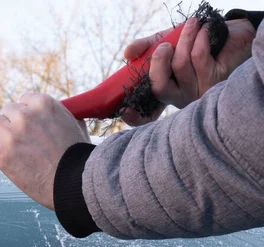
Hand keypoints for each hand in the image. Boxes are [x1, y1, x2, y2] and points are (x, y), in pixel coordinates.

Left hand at [0, 93, 89, 209]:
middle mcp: (26, 116)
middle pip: (7, 109)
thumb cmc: (80, 159)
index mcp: (45, 104)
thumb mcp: (77, 127)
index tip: (30, 125)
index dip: (26, 113)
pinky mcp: (2, 154)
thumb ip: (63, 116)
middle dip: (13, 122)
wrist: (75, 185)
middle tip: (21, 139)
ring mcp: (12, 135)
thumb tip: (61, 112)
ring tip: (8, 145)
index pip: (24, 99)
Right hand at [122, 17, 255, 125]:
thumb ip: (144, 48)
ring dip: (184, 39)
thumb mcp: (163, 42)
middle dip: (158, 61)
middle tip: (164, 46)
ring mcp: (198, 92)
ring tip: (191, 24)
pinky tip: (202, 30)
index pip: (147, 116)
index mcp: (165, 94)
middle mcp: (180, 98)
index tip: (125, 110)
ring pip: (180, 65)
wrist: (225, 34)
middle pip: (160, 87)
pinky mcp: (215, 80)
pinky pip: (198, 56)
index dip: (135, 117)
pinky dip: (198, 37)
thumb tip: (127, 54)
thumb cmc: (190, 42)